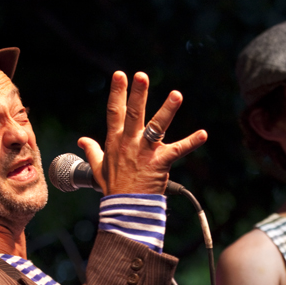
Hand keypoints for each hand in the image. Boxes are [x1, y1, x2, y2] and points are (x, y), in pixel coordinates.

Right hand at [77, 71, 207, 194]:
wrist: (126, 209)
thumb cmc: (113, 188)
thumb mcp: (98, 168)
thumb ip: (92, 151)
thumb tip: (82, 141)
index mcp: (115, 141)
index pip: (115, 112)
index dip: (117, 92)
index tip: (120, 75)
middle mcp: (130, 143)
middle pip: (134, 114)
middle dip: (138, 94)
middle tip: (141, 75)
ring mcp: (145, 152)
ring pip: (156, 127)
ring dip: (167, 110)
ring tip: (176, 95)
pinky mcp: (160, 163)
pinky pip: (178, 150)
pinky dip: (191, 142)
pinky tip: (203, 134)